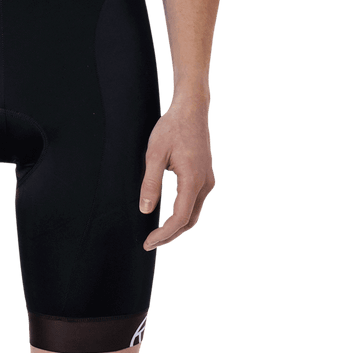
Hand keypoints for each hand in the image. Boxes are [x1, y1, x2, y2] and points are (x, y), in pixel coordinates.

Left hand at [139, 91, 216, 250]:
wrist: (191, 110)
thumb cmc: (171, 128)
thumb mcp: (154, 155)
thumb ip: (150, 183)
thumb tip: (145, 210)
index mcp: (193, 180)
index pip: (179, 218)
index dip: (164, 234)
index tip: (148, 242)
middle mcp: (205, 184)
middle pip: (190, 220)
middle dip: (171, 235)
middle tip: (150, 242)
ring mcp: (208, 180)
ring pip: (195, 213)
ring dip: (178, 225)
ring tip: (158, 233)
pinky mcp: (206, 176)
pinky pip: (196, 202)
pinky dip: (184, 213)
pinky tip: (170, 215)